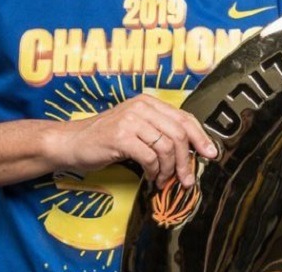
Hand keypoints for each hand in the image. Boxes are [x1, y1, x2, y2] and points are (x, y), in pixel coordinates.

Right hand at [60, 94, 217, 188]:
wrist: (71, 142)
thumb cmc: (104, 138)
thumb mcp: (135, 128)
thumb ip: (159, 132)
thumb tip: (190, 151)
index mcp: (149, 102)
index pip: (184, 118)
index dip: (201, 137)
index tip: (211, 154)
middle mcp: (141, 107)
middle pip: (178, 134)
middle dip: (187, 160)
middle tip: (186, 179)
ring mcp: (130, 120)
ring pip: (166, 147)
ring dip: (169, 169)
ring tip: (163, 180)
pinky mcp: (120, 137)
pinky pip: (149, 157)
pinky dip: (154, 171)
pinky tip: (151, 177)